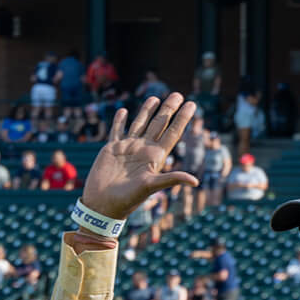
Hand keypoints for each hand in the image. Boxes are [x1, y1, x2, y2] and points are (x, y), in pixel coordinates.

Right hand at [79, 94, 198, 220]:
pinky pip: (117, 130)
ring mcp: (128, 148)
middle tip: (177, 94)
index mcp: (155, 157)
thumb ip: (171, 179)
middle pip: (159, 124)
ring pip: (140, 124)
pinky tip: (123, 111)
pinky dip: (120, 120)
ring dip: (147, 111)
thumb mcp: (151, 187)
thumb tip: (196, 182)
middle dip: (168, 109)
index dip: (182, 119)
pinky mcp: (111, 149)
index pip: (172, 133)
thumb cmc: (127, 199)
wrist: (103, 205)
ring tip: (155, 98)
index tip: (192, 104)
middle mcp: (143, 150)